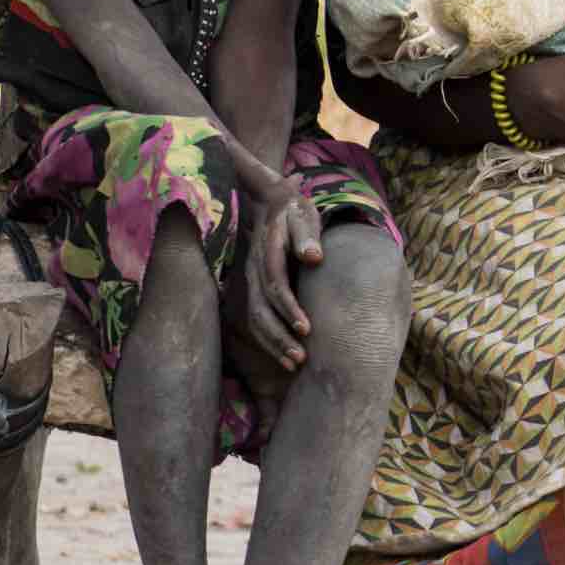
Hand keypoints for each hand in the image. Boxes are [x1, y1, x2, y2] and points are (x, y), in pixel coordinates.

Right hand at [231, 146, 321, 370]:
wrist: (266, 200)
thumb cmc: (292, 209)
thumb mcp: (301, 213)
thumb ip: (306, 234)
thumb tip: (314, 257)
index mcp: (268, 252)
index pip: (276, 284)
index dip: (288, 308)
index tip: (305, 329)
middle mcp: (255, 271)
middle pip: (262, 310)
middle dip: (279, 336)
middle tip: (300, 358)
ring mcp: (250, 282)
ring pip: (255, 319)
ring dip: (274, 343)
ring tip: (295, 364)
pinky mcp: (253, 289)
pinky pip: (255, 319)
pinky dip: (268, 340)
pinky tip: (285, 355)